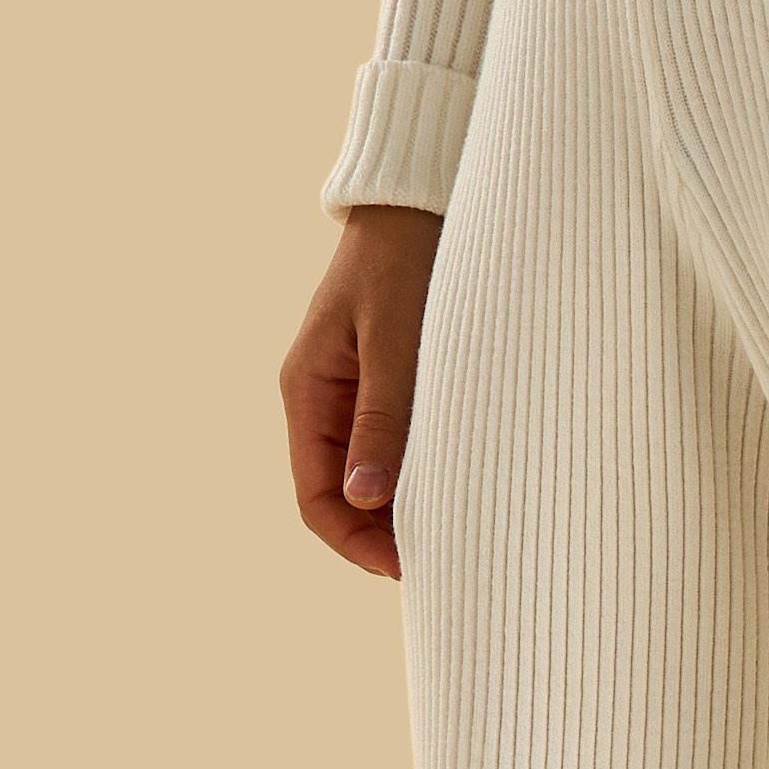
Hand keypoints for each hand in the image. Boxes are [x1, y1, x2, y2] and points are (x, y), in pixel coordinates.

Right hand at [280, 203, 444, 578]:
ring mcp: (354, 394)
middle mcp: (324, 400)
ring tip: (459, 528)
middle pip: (342, 498)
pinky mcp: (387, 384)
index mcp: (308, 391)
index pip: (316, 499)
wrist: (421, 199)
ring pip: (370, 478)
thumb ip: (383, 417)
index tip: (407, 568)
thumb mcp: (397, 339)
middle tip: (445, 559)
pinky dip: (420, 474)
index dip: (355, 543)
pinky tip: (460, 485)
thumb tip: (367, 500)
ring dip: (404, 508)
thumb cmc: (407, 259)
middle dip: (383, 536)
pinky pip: (395, 447)